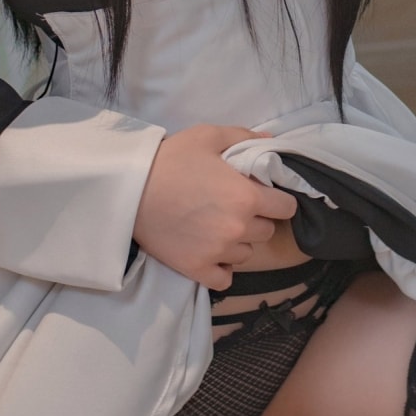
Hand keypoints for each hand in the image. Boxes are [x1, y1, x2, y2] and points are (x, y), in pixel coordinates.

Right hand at [132, 123, 297, 290]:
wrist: (129, 190)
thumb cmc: (170, 160)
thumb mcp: (208, 136)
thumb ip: (244, 137)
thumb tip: (271, 142)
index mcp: (247, 197)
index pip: (286, 208)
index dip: (278, 200)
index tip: (265, 196)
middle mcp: (238, 228)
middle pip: (266, 232)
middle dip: (256, 220)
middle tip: (235, 208)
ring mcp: (218, 252)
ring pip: (247, 255)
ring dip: (239, 243)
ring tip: (218, 228)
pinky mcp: (197, 269)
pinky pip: (225, 279)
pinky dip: (222, 268)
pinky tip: (212, 253)